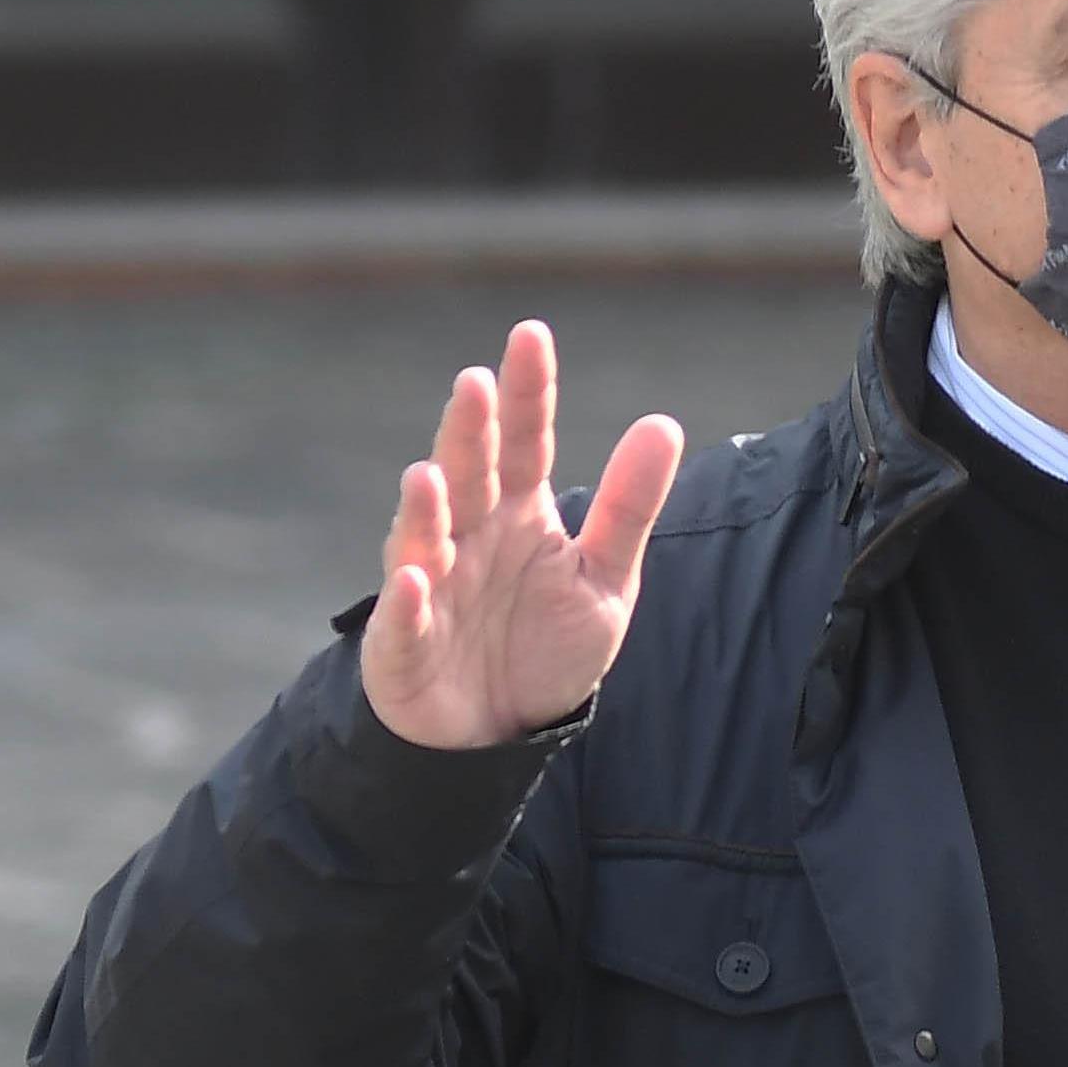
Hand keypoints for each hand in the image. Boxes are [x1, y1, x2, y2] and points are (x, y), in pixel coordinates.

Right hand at [361, 320, 687, 751]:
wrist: (502, 730)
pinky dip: (406, 602)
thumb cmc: (546, 645)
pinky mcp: (405, 643)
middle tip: (476, 383)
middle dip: (468, 434)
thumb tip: (664, 423)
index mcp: (519, 513)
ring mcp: (430, 585)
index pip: (525, 442)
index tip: (530, 336)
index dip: (526, 393)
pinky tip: (413, 578)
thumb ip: (629, 506)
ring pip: (423, 538)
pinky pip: (404, 621)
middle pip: (469, 476)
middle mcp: (468, 536)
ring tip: (431, 474)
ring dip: (425, 509)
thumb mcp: (605, 578)